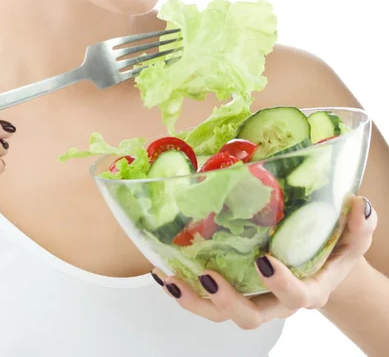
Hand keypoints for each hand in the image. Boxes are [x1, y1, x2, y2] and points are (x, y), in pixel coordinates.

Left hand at [152, 195, 377, 329]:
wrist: (314, 268)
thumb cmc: (329, 252)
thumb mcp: (349, 240)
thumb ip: (357, 227)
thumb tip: (358, 204)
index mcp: (307, 289)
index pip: (297, 296)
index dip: (281, 284)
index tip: (265, 260)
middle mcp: (275, 303)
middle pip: (250, 316)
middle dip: (228, 301)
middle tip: (210, 277)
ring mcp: (250, 299)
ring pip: (219, 314)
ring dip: (194, 300)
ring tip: (171, 280)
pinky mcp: (230, 291)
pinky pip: (204, 299)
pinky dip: (183, 289)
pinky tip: (163, 272)